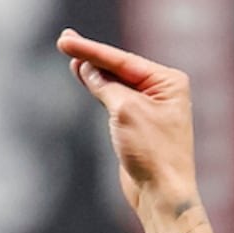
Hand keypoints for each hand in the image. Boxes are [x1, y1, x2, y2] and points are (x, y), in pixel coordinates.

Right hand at [59, 31, 199, 221]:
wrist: (162, 193)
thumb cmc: (152, 152)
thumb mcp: (125, 111)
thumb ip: (106, 86)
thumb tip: (87, 69)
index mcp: (168, 81)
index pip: (122, 60)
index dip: (91, 51)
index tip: (65, 41)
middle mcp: (162, 90)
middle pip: (119, 67)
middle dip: (91, 55)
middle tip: (64, 39)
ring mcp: (150, 107)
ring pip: (115, 82)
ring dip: (93, 70)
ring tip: (70, 52)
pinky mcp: (138, 124)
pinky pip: (114, 98)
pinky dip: (98, 88)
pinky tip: (84, 75)